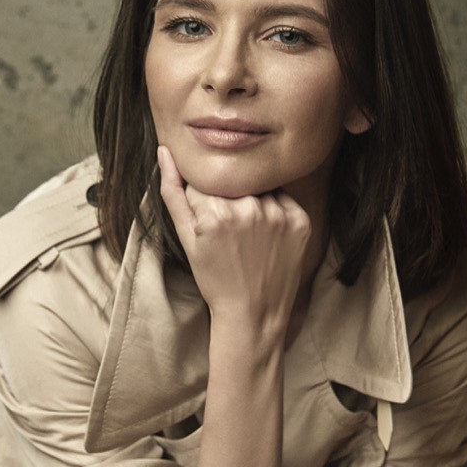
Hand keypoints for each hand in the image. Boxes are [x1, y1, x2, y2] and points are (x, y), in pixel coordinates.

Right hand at [156, 146, 310, 333]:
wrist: (254, 315)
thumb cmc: (216, 280)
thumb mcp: (186, 239)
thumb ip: (173, 192)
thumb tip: (166, 151)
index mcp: (215, 210)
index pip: (205, 181)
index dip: (203, 202)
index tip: (209, 226)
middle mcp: (249, 206)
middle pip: (233, 183)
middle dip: (227, 199)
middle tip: (230, 234)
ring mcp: (279, 213)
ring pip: (258, 188)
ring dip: (253, 202)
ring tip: (249, 237)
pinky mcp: (301, 220)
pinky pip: (283, 199)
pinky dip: (275, 212)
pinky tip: (267, 238)